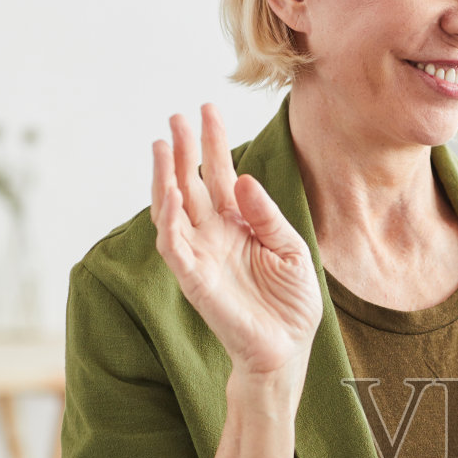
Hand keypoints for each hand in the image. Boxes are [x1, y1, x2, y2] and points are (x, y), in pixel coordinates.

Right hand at [151, 104, 322, 389]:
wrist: (288, 348)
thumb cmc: (292, 304)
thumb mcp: (292, 250)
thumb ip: (267, 216)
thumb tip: (241, 179)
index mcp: (239, 224)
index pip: (220, 176)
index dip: (214, 144)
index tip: (208, 110)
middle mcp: (214, 235)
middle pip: (192, 184)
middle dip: (185, 150)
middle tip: (178, 115)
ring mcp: (201, 254)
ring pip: (172, 207)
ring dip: (166, 176)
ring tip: (165, 143)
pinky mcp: (193, 277)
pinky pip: (173, 243)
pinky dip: (168, 218)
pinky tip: (171, 192)